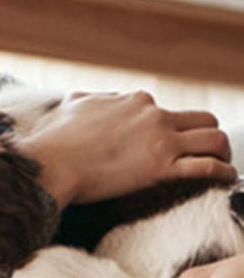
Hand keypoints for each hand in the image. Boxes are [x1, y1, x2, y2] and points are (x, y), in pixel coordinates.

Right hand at [14, 90, 235, 207]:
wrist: (52, 163)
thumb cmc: (57, 137)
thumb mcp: (73, 104)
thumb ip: (92, 99)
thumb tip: (93, 99)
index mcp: (135, 100)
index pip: (165, 110)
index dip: (167, 127)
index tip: (164, 142)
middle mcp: (153, 116)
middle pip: (203, 120)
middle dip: (207, 135)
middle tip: (201, 152)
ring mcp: (161, 141)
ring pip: (215, 139)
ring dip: (223, 153)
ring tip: (221, 165)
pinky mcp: (162, 168)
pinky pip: (209, 168)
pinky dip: (224, 173)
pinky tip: (226, 179)